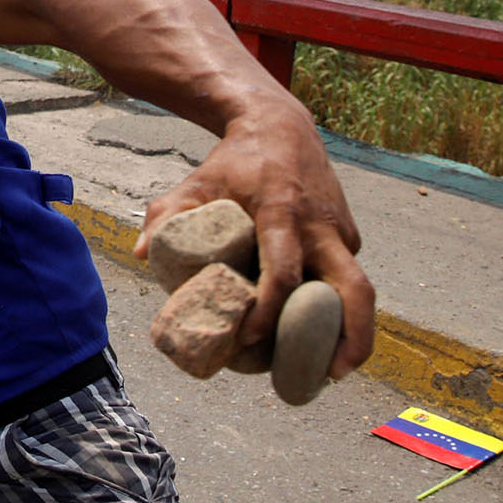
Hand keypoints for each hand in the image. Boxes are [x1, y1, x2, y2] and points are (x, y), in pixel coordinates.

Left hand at [134, 103, 374, 380]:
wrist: (279, 126)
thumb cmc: (233, 162)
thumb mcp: (195, 182)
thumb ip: (165, 215)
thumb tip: (142, 255)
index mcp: (281, 213)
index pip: (283, 271)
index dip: (269, 309)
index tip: (252, 339)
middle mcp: (320, 225)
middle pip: (352, 288)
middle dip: (347, 335)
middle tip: (327, 375)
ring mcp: (341, 231)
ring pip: (360, 288)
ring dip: (357, 332)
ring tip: (335, 370)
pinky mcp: (350, 234)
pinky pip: (349, 277)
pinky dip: (341, 308)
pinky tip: (322, 334)